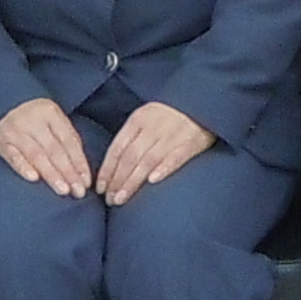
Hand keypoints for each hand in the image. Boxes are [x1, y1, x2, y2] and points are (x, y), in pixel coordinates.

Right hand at [0, 95, 93, 197]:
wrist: (0, 103)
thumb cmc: (33, 116)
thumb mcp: (51, 118)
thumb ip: (65, 138)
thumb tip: (81, 170)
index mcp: (50, 113)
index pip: (68, 141)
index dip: (79, 162)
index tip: (86, 181)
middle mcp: (33, 121)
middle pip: (55, 150)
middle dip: (68, 172)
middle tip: (78, 192)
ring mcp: (16, 131)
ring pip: (37, 155)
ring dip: (51, 174)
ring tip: (63, 190)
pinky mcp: (0, 141)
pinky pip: (13, 156)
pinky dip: (23, 167)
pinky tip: (34, 179)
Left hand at [94, 100, 213, 204]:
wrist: (201, 99)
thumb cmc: (170, 114)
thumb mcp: (146, 117)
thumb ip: (132, 138)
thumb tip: (113, 166)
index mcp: (138, 120)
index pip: (118, 148)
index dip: (107, 170)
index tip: (99, 188)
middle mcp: (152, 128)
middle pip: (130, 157)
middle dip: (117, 180)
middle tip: (109, 200)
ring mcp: (171, 135)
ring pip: (148, 160)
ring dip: (133, 181)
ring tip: (121, 198)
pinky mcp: (191, 142)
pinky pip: (176, 156)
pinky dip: (164, 168)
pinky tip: (153, 181)